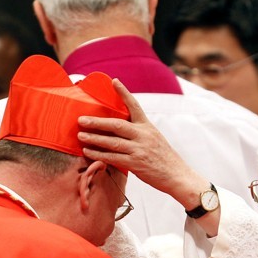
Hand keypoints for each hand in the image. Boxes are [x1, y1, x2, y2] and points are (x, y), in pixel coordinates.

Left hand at [77, 78, 204, 200]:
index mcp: (148, 127)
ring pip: (112, 141)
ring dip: (94, 138)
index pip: (135, 106)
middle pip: (117, 124)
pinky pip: (113, 157)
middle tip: (81, 119)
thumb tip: (119, 129)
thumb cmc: (164, 158)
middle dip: (97, 122)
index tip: (114, 81)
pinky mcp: (136, 163)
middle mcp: (144, 135)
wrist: (177, 175)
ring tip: (80, 135)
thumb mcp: (155, 139)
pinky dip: (99, 154)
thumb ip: (139, 133)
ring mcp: (140, 149)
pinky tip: (88, 152)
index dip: (124, 93)